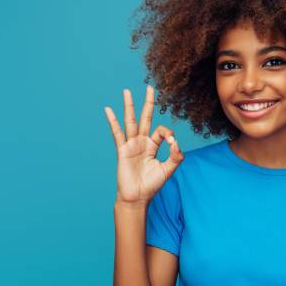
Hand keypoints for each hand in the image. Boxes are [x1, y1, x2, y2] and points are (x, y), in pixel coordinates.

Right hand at [104, 85, 183, 204]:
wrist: (137, 197)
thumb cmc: (152, 185)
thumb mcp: (168, 170)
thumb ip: (176, 156)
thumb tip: (177, 142)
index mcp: (153, 145)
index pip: (161, 130)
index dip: (168, 133)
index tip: (172, 143)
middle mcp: (142, 142)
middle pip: (146, 117)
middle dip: (148, 103)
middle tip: (150, 87)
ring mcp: (131, 145)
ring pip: (131, 121)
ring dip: (129, 106)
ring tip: (127, 91)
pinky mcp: (122, 150)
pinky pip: (117, 133)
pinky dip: (113, 121)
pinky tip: (108, 110)